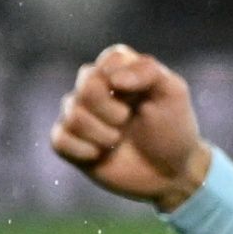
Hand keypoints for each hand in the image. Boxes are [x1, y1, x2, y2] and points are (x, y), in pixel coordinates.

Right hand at [48, 43, 211, 211]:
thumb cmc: (173, 129)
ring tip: (117, 141)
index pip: (110, 60)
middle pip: (86, 85)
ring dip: (100, 133)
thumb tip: (112, 78)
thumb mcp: (173, 93)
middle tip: (126, 120)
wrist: (171, 173)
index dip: (123, 80)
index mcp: (121, 70)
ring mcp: (82, 116)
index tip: (141, 96)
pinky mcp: (72, 143)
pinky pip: (58, 139)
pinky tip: (99, 155)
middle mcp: (97, 89)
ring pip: (71, 114)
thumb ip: (148, 72)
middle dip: (109, 108)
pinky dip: (81, 150)